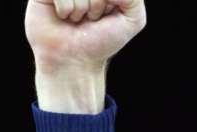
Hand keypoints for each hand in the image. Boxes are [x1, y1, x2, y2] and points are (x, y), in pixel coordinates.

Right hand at [25, 0, 146, 71]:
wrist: (74, 60)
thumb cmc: (101, 40)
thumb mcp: (133, 20)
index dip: (111, 1)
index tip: (106, 15)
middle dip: (97, 5)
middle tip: (91, 18)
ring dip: (81, 9)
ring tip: (76, 19)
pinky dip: (66, 8)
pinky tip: (63, 16)